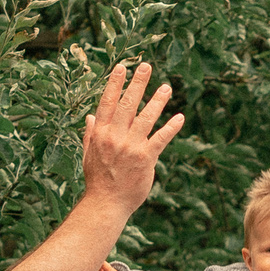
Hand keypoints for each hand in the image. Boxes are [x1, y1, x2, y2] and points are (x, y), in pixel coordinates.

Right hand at [81, 61, 184, 210]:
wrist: (106, 204)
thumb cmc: (98, 180)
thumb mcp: (89, 154)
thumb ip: (91, 134)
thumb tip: (91, 116)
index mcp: (100, 134)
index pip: (108, 103)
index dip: (115, 84)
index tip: (121, 67)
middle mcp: (115, 137)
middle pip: (128, 104)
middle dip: (138, 84)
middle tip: (146, 66)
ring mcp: (131, 147)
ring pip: (146, 118)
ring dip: (157, 100)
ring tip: (167, 87)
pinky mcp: (146, 158)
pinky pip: (161, 138)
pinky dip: (171, 127)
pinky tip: (180, 117)